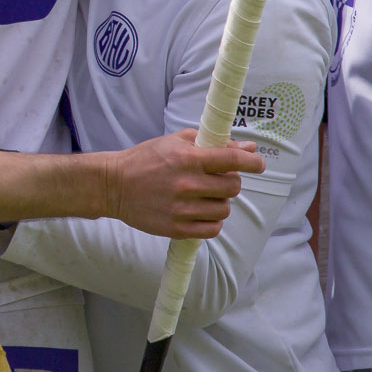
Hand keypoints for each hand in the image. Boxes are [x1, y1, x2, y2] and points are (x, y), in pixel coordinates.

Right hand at [107, 129, 263, 238]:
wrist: (114, 185)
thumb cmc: (145, 159)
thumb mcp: (175, 142)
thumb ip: (212, 143)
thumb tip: (247, 146)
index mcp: (187, 158)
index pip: (232, 160)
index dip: (252, 162)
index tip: (258, 163)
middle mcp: (187, 184)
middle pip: (232, 187)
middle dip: (230, 182)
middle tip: (218, 180)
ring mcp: (182, 208)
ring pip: (224, 209)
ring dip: (221, 202)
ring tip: (206, 197)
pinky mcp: (176, 228)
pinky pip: (212, 229)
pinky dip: (212, 221)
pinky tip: (201, 212)